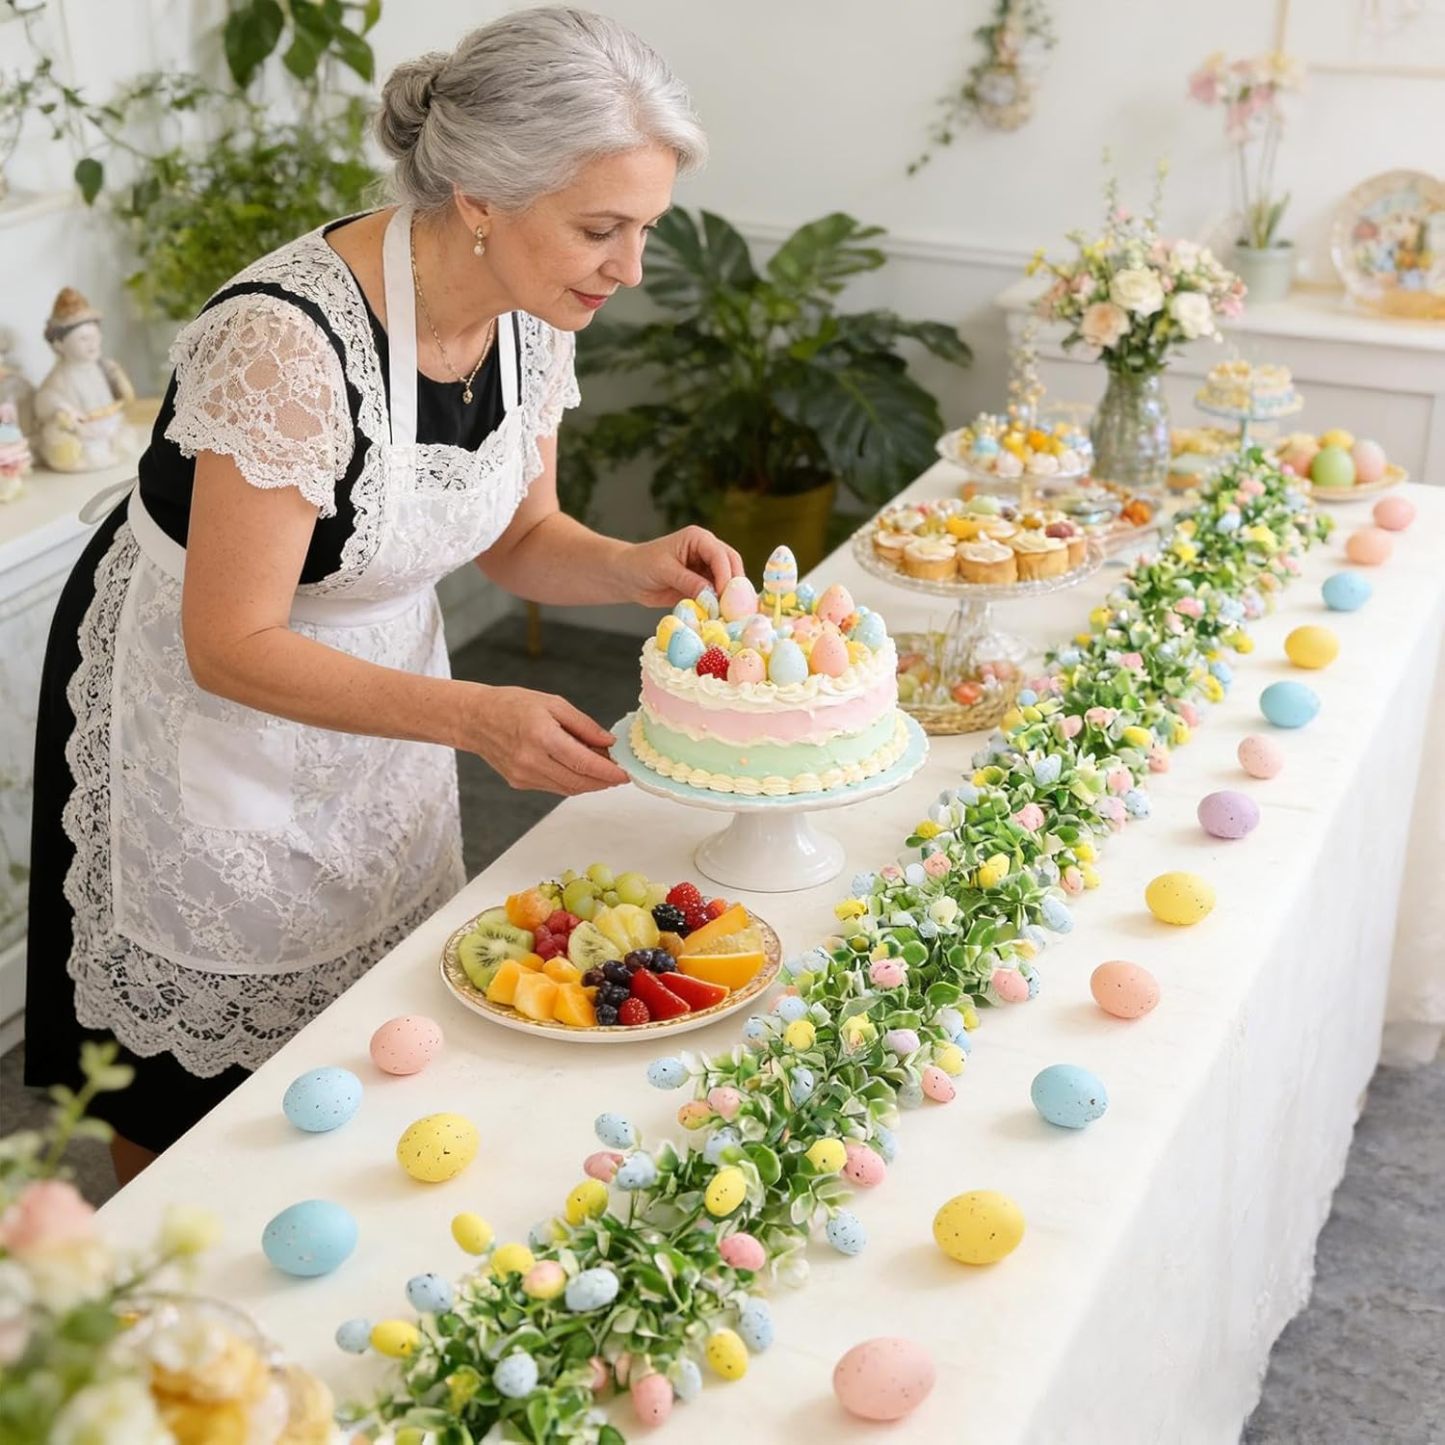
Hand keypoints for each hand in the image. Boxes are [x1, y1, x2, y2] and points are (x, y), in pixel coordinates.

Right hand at [457, 684, 627, 794]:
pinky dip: (571, 781)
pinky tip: (579, 770)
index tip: (625, 774)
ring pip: (568, 788)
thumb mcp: (553, 704)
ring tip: (602, 770)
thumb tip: (608, 743)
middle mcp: (531, 760)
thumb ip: (584, 725)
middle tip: (619, 774)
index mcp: (541, 736)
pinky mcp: (519, 782)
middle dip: (603, 781)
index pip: (584, 764)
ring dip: (589, 783)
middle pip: (578, 782)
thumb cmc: (512, 705)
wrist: (475, 719)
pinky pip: (554, 787)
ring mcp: (524, 775)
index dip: (609, 772)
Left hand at [624, 526, 743, 607]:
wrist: (627, 577)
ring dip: (729, 596)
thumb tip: (712, 597)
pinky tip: (719, 615)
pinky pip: (717, 594)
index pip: (720, 555)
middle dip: (734, 585)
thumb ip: (688, 582)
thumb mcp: (664, 571)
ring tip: (728, 614)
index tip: (725, 596)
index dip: (725, 575)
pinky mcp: (703, 584)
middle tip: (733, 607)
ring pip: (728, 580)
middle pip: (731, 565)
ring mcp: (706, 567)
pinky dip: (720, 604)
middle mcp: (707, 550)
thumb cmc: (641, 565)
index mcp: (698, 538)